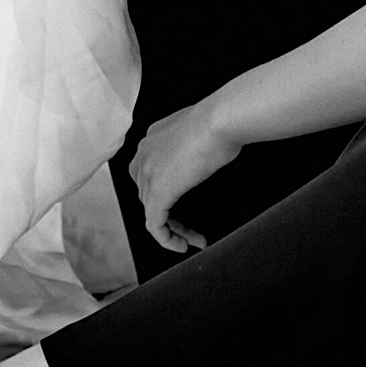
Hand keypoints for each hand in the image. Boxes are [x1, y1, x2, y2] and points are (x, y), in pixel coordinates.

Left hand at [130, 96, 242, 254]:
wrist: (220, 121)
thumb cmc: (220, 121)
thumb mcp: (201, 132)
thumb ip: (192, 146)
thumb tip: (202, 158)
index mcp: (154, 138)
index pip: (149, 173)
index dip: (165, 193)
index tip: (185, 205)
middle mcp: (145, 153)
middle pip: (148, 194)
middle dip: (170, 214)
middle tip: (191, 228)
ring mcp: (148, 172)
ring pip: (152, 211)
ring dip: (174, 229)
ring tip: (194, 239)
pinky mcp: (157, 192)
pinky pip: (155, 225)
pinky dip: (167, 239)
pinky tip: (182, 245)